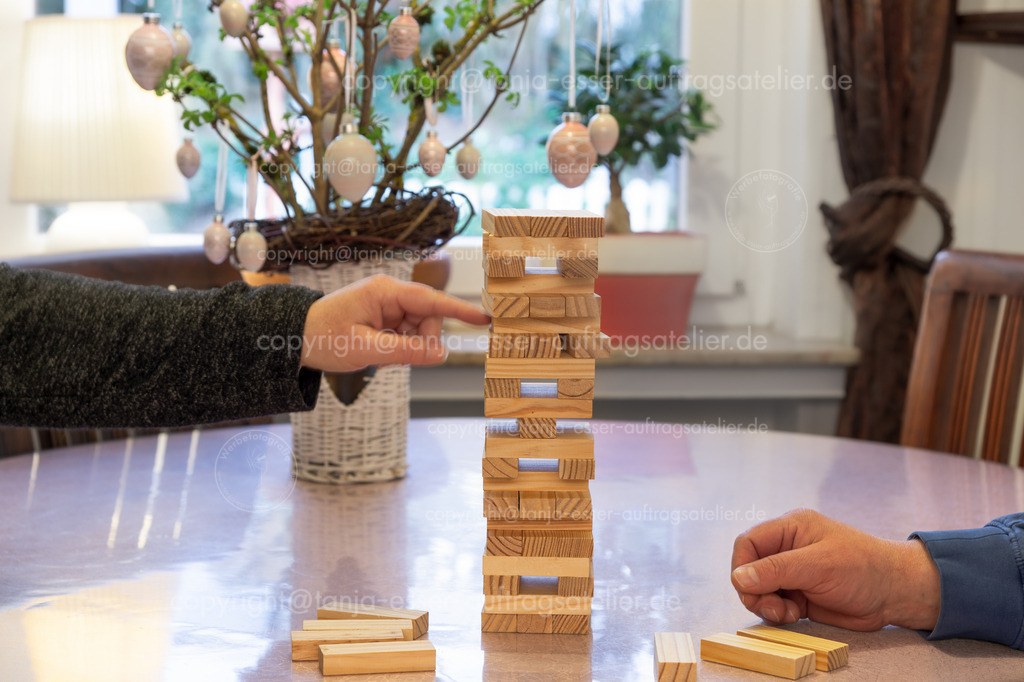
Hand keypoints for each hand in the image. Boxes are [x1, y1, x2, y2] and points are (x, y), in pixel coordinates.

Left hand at [301, 274, 488, 371]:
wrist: (294, 338)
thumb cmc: (323, 337)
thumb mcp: (365, 349)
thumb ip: (406, 351)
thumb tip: (441, 355)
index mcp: (385, 291)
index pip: (432, 300)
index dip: (460, 310)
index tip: (484, 319)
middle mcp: (390, 294)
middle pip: (429, 319)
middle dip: (421, 342)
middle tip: (397, 359)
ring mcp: (388, 306)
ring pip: (419, 330)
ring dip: (408, 348)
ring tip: (380, 355)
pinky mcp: (384, 317)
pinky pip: (407, 335)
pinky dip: (399, 348)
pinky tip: (379, 353)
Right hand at [731, 509, 940, 631]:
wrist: (896, 593)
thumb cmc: (863, 568)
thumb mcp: (818, 566)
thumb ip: (777, 570)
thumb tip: (739, 578)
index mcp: (790, 528)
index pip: (748, 543)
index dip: (741, 566)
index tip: (748, 589)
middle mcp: (788, 549)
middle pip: (749, 569)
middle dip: (755, 591)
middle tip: (772, 609)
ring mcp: (793, 573)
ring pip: (759, 590)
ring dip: (767, 605)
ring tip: (788, 614)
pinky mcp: (799, 595)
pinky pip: (774, 604)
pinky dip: (778, 614)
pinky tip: (796, 616)